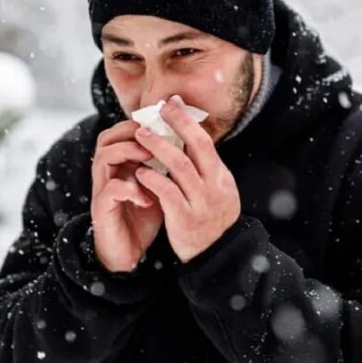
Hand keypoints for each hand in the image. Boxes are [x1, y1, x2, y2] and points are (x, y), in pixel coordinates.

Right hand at [91, 119, 163, 272]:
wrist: (128, 253)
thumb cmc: (144, 217)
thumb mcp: (158, 187)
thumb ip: (165, 166)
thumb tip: (190, 144)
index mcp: (120, 165)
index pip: (121, 132)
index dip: (140, 124)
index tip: (163, 125)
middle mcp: (107, 174)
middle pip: (106, 138)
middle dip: (131, 133)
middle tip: (155, 138)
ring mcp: (102, 190)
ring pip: (104, 157)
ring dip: (128, 153)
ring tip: (149, 159)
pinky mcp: (102, 209)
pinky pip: (111, 190)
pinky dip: (130, 189)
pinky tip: (148, 198)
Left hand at [132, 95, 241, 263]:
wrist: (216, 258)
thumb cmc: (209, 221)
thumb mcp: (216, 192)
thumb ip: (204, 169)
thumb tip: (187, 140)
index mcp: (222, 178)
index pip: (206, 142)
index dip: (188, 121)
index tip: (172, 104)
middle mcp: (215, 187)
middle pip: (198, 147)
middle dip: (177, 124)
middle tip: (157, 110)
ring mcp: (202, 203)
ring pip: (181, 167)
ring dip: (159, 147)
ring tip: (141, 135)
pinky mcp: (185, 220)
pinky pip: (167, 193)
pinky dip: (153, 179)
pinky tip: (140, 171)